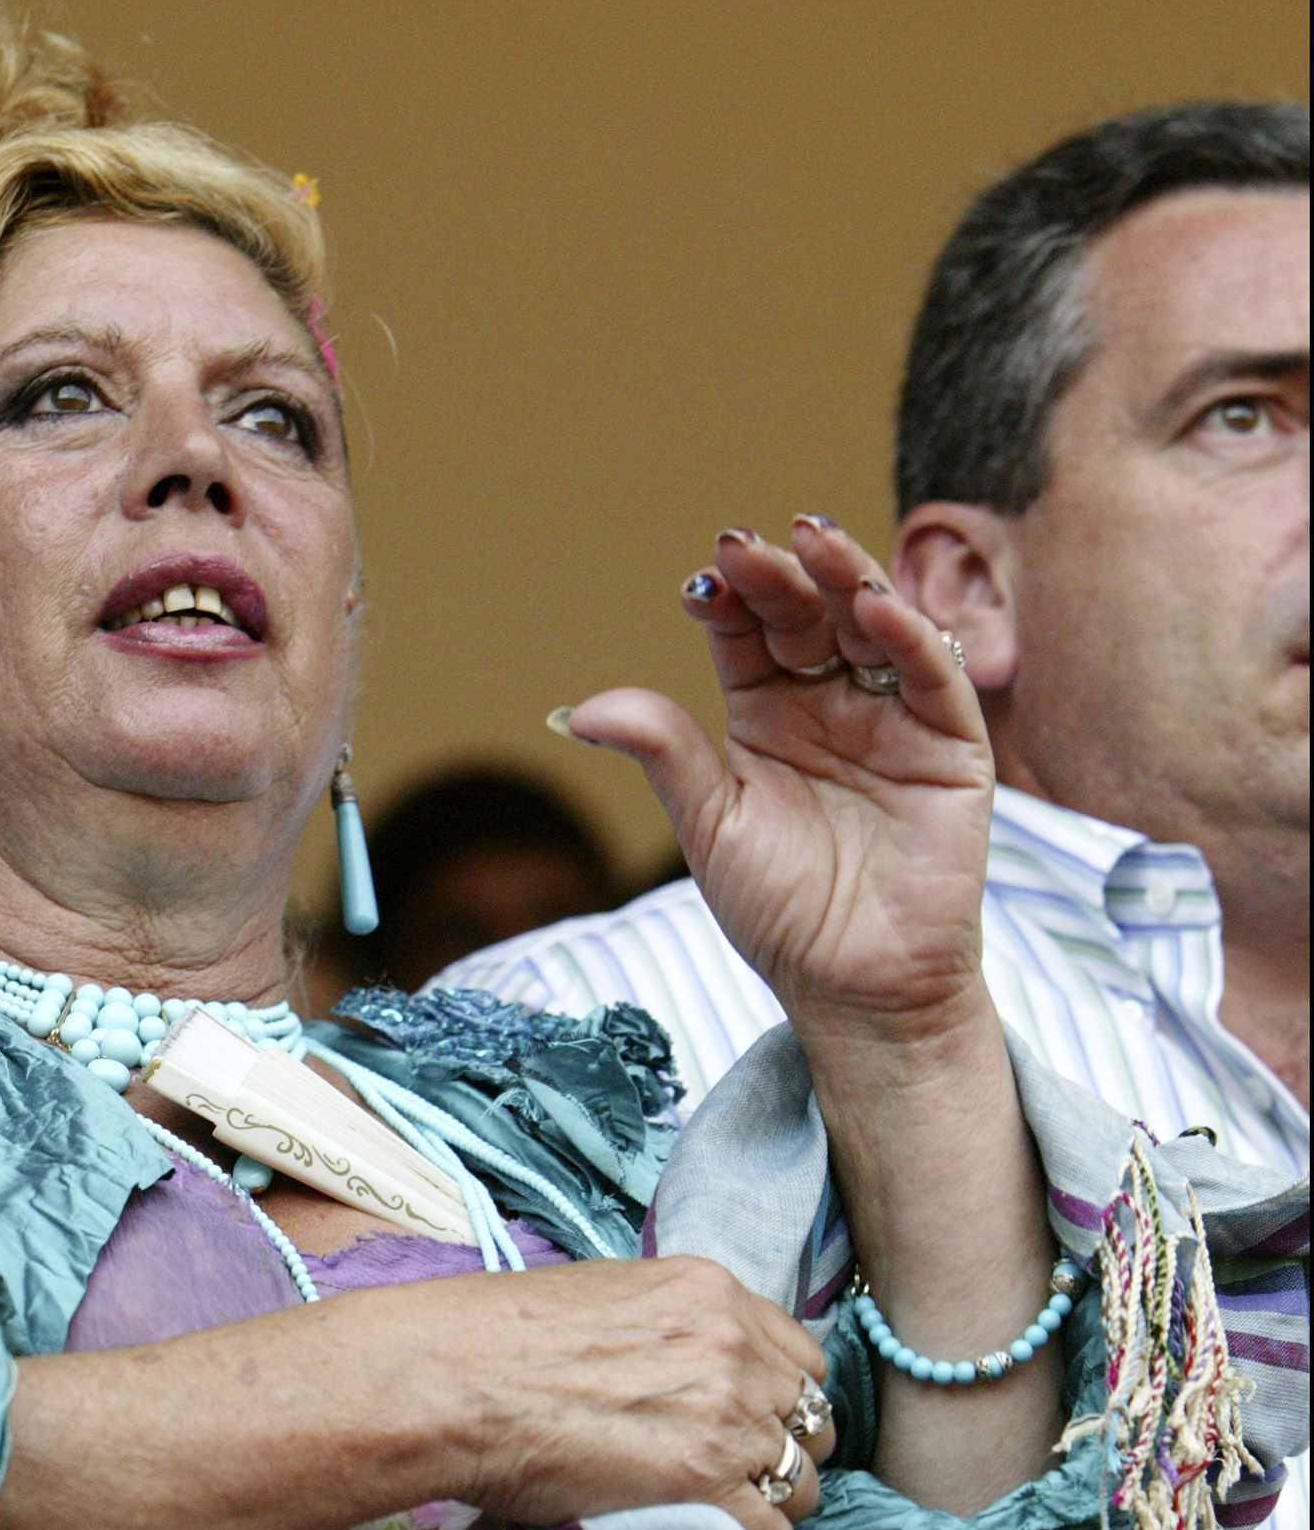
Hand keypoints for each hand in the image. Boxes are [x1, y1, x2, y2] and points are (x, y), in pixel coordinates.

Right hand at [447, 1252, 834, 1529]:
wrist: (451, 1379)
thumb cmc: (497, 1338)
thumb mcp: (608, 1297)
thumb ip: (671, 1327)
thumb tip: (684, 1373)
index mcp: (713, 1293)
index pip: (802, 1359)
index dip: (776, 1403)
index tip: (745, 1429)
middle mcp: (735, 1347)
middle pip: (811, 1424)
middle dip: (776, 1456)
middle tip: (724, 1481)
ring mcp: (727, 1415)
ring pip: (800, 1484)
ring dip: (763, 1508)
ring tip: (705, 1518)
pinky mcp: (705, 1483)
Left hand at [557, 518, 993, 1038]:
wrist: (856, 986)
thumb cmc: (782, 912)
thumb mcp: (710, 825)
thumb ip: (664, 754)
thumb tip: (578, 710)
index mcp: (768, 715)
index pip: (749, 635)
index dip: (728, 602)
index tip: (700, 582)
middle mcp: (832, 703)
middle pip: (808, 616)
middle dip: (781, 577)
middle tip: (747, 547)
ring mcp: (894, 718)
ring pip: (872, 626)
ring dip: (845, 578)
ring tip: (812, 542)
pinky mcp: (952, 745)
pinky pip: (931, 678)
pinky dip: (907, 636)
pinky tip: (871, 607)